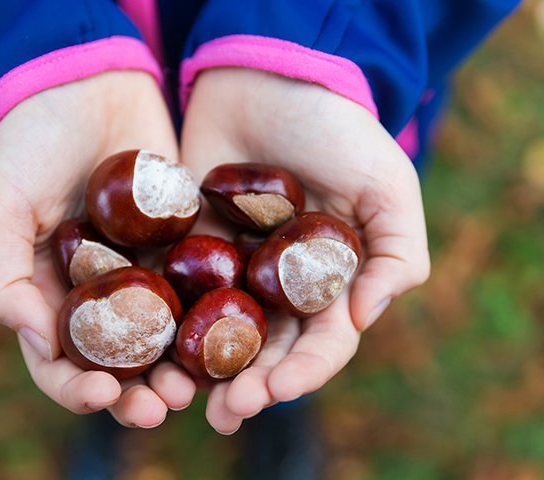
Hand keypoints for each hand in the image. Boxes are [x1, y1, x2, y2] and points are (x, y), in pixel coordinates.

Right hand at [0, 71, 195, 426]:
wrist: (87, 81)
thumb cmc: (29, 141)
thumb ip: (0, 275)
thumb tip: (38, 343)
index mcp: (49, 293)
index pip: (59, 361)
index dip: (77, 387)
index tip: (103, 395)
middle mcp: (100, 292)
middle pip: (120, 363)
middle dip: (138, 393)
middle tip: (164, 407)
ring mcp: (146, 271)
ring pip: (167, 338)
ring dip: (181, 369)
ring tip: (198, 386)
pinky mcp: (185, 245)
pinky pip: (202, 291)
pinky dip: (214, 320)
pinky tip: (231, 336)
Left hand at [181, 68, 429, 432]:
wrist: (266, 79)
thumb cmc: (335, 129)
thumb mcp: (386, 185)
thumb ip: (396, 254)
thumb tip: (364, 320)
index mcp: (328, 282)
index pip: (321, 342)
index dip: (304, 371)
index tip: (277, 390)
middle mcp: (279, 287)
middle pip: (266, 351)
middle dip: (250, 385)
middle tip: (227, 410)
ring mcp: (231, 271)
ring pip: (217, 336)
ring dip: (202, 373)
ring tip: (180, 399)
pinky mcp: (187, 250)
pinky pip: (174, 296)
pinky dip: (162, 327)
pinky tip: (148, 353)